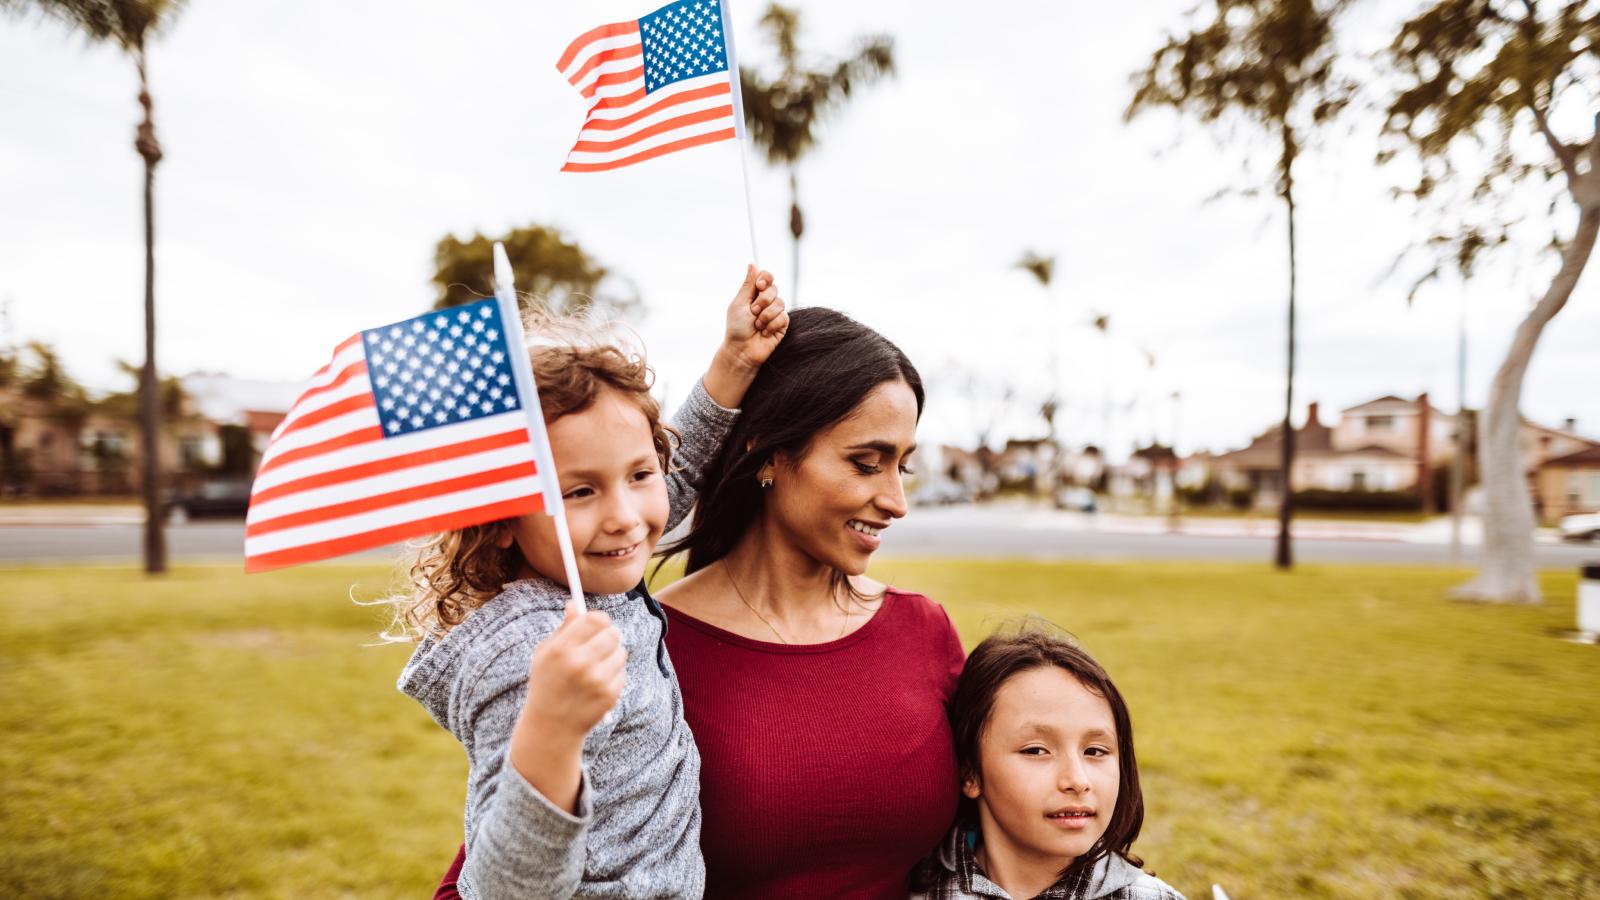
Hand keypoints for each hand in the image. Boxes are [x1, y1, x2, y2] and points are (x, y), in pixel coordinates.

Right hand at [523, 601, 626, 740]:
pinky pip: (622, 672)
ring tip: (596, 667)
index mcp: (561, 649)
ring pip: (621, 652)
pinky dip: (613, 674)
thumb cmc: (547, 684)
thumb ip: (563, 629)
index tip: (598, 623)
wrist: (551, 727)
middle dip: (609, 635)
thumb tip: (575, 605)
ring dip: (612, 655)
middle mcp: (580, 663)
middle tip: (602, 641)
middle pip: (612, 633)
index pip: (595, 619)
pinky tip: (597, 684)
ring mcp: (596, 681)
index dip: (600, 619)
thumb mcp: (545, 654)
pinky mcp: (609, 695)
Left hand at [722, 264, 787, 370]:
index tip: (760, 285)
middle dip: (763, 301)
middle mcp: (766, 301)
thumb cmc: (736, 328)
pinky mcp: (782, 324)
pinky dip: (771, 325)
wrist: (742, 350)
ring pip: (780, 303)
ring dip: (766, 315)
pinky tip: (764, 332)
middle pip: (774, 288)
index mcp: (754, 293)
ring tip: (757, 325)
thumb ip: (748, 284)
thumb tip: (752, 264)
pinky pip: (783, 317)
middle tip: (753, 312)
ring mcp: (775, 312)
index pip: (766, 276)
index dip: (766, 278)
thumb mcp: (739, 303)